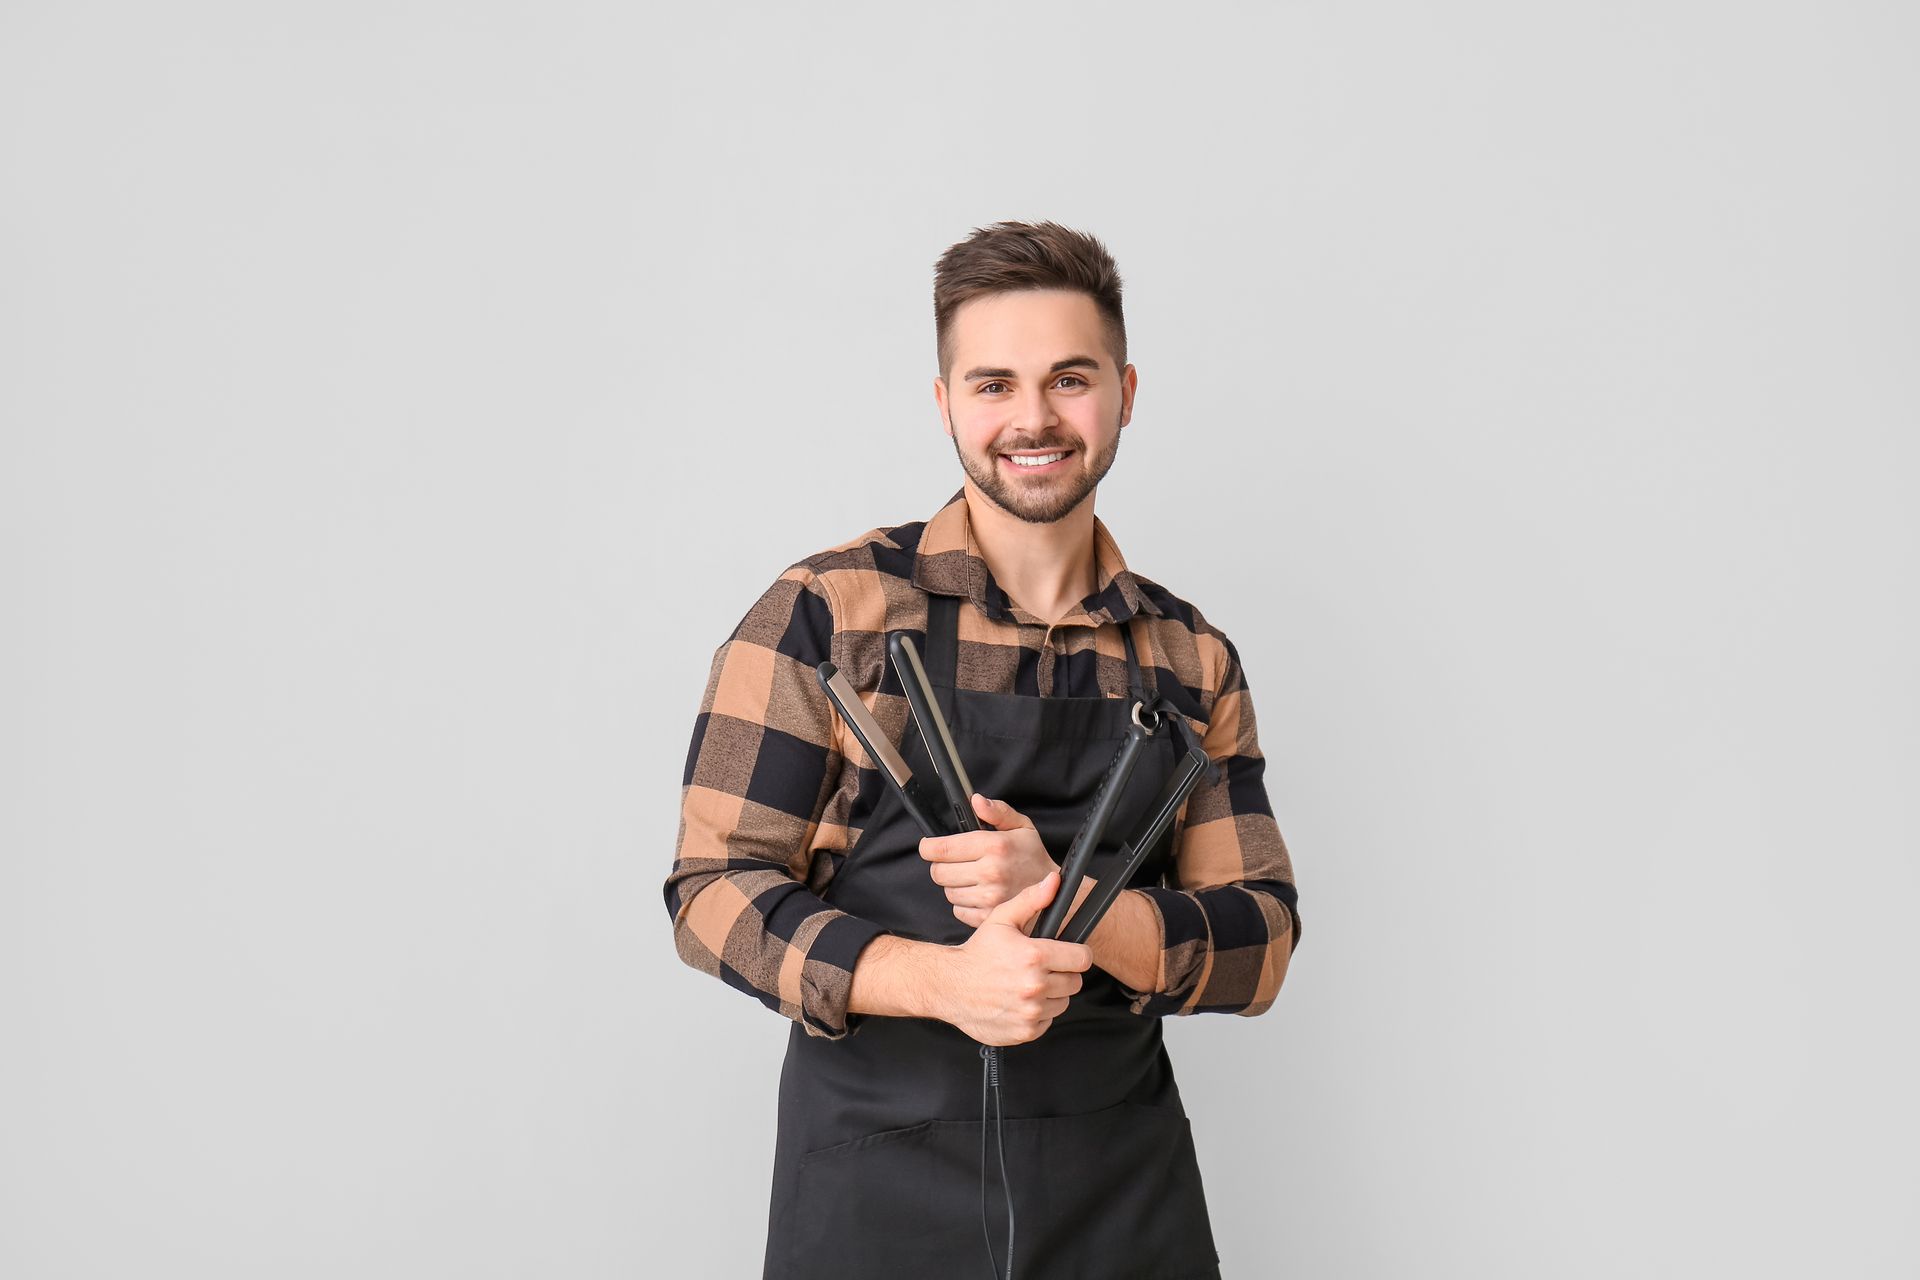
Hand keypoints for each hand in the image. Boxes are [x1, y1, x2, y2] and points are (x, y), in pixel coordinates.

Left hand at [919, 793, 1056, 927]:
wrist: (1054, 891)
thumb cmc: (1033, 857)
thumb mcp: (1021, 826)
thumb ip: (997, 811)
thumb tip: (976, 801)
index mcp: (994, 846)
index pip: (942, 848)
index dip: (929, 847)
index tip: (930, 846)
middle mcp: (990, 872)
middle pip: (939, 872)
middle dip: (942, 865)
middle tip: (955, 861)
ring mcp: (989, 897)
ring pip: (948, 891)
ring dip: (954, 884)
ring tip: (972, 877)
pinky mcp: (988, 917)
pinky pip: (958, 910)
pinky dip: (963, 903)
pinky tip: (978, 893)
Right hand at [934, 872, 1091, 1045]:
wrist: (949, 986)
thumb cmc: (976, 954)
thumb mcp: (1001, 919)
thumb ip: (1031, 900)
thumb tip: (1053, 883)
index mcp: (1034, 957)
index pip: (1082, 958)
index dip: (1076, 954)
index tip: (1066, 954)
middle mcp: (1034, 987)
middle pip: (1075, 982)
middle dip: (1062, 974)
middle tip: (1040, 969)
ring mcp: (1030, 1012)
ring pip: (1062, 1003)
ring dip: (1051, 995)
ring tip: (1027, 984)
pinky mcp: (1025, 1032)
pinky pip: (1047, 1022)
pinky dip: (1038, 1014)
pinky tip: (1019, 1001)